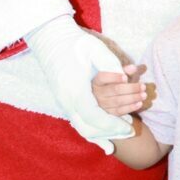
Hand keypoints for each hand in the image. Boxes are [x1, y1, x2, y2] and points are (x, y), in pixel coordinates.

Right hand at [25, 16, 135, 150]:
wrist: (49, 38)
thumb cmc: (72, 41)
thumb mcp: (94, 49)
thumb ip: (110, 64)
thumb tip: (126, 78)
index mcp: (75, 90)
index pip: (95, 116)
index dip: (114, 124)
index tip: (130, 126)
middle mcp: (67, 100)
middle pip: (90, 126)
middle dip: (112, 131)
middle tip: (131, 130)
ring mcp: (63, 102)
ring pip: (83, 128)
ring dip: (103, 132)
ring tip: (121, 133)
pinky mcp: (64, 100)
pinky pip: (78, 122)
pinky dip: (92, 132)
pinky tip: (103, 141)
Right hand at [92, 63, 147, 117]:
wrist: (104, 97)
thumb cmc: (111, 83)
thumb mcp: (115, 75)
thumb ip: (124, 70)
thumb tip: (134, 68)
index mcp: (97, 81)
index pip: (104, 78)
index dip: (115, 77)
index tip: (126, 77)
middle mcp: (98, 93)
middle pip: (115, 90)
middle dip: (131, 88)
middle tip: (143, 86)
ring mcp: (102, 104)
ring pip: (118, 101)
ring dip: (133, 98)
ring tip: (144, 95)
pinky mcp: (108, 113)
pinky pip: (120, 111)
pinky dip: (130, 107)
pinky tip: (140, 103)